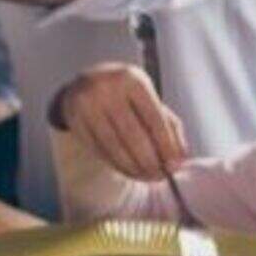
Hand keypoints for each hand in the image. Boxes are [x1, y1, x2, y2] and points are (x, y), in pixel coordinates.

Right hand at [51, 62, 187, 184]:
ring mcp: (88, 104)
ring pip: (114, 147)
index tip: (174, 165)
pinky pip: (99, 150)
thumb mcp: (149, 99)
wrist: (87, 83)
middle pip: (133, 136)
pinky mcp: (75, 120)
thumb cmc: (126, 94)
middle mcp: (108, 89)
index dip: (166, 145)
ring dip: (133, 167)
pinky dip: (116, 164)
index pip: (154, 118)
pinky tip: (127, 169)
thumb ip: (169, 126)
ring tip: (145, 176)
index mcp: (133, 79)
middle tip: (160, 176)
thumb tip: (180, 158)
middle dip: (149, 161)